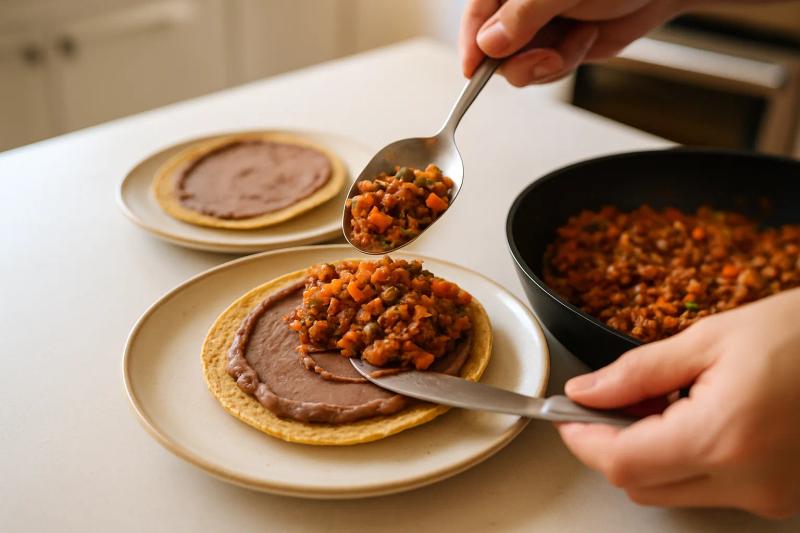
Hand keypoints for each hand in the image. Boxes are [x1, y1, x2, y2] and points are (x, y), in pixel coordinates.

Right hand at [459, 0, 693, 85]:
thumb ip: (523, 15)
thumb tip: (489, 43)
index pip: (476, 15)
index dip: (472, 45)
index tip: (473, 71)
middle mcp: (521, 7)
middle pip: (494, 48)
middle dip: (522, 60)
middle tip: (547, 57)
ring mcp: (538, 28)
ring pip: (519, 65)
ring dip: (550, 63)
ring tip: (579, 38)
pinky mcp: (557, 46)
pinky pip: (544, 72)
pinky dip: (565, 64)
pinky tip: (586, 39)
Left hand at [558, 288, 799, 518]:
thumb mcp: (709, 339)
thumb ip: (637, 372)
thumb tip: (584, 392)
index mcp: (723, 437)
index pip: (622, 462)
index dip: (582, 440)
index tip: (566, 415)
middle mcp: (747, 481)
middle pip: (640, 485)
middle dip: (610, 445)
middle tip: (610, 400)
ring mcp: (768, 496)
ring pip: (672, 492)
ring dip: (647, 454)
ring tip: (663, 401)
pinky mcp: (781, 497)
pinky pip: (709, 490)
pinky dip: (685, 460)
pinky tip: (695, 418)